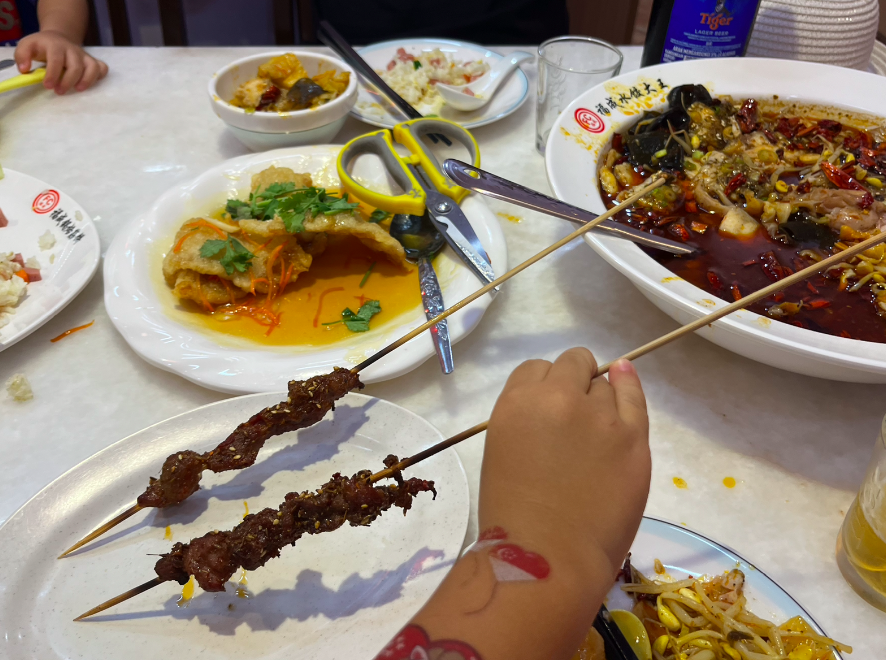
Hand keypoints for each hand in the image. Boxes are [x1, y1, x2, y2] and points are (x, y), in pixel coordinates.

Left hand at [14, 30, 107, 93]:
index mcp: (55, 45)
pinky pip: (102, 68)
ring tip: (78, 89)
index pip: (56, 59)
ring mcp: (84, 55)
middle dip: (68, 81)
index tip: (48, 86)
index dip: (53, 74)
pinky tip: (89, 83)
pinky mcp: (92, 61)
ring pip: (92, 67)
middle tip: (59, 92)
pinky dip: (98, 77)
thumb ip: (22, 56)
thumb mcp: (26, 46)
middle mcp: (72, 49)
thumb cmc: (41, 46)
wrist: (58, 37)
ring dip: (87, 81)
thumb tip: (24, 70)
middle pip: (76, 66)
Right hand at [478, 349, 649, 579]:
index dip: (543, 387)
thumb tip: (553, 416)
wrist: (548, 555)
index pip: (535, 369)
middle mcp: (559, 397)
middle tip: (572, 414)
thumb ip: (526, 421)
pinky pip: (633, 396)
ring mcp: (601, 416)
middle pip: (572, 364)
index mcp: (517, 402)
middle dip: (572, 381)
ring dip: (598, 397)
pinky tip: (624, 375)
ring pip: (604, 383)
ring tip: (595, 428)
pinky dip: (627, 383)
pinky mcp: (633, 437)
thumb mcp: (502, 451)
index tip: (547, 409)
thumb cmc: (513, 514)